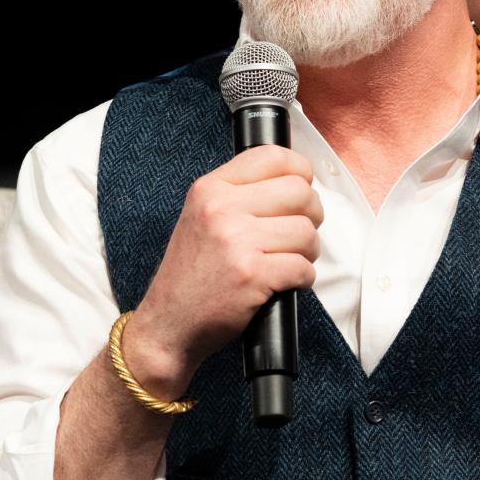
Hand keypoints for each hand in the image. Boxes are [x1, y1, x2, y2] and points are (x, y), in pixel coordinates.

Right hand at [124, 145, 323, 382]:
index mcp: (210, 188)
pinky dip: (303, 278)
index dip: (300, 172)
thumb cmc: (191, 274)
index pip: (273, 156)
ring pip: (307, 231)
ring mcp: (237, 241)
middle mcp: (222, 209)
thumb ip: (239, 194)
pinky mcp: (251, 275)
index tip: (301, 189)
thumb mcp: (201, 217)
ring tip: (288, 261)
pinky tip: (284, 282)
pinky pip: (303, 268)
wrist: (168, 324)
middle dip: (311, 216)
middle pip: (300, 192)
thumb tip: (295, 181)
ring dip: (307, 252)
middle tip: (298, 234)